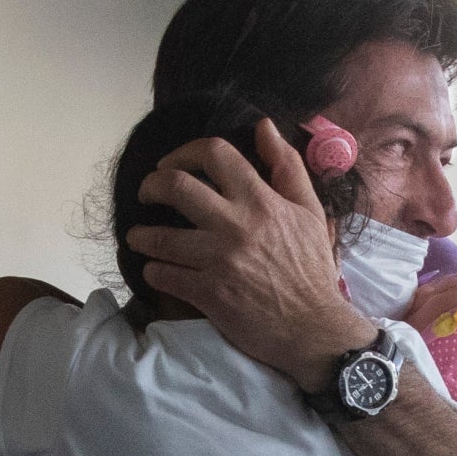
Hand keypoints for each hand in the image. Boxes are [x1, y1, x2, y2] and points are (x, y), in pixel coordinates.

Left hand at [124, 119, 376, 391]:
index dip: (183, 151)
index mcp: (261, 201)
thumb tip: (264, 126)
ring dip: (142, 235)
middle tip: (146, 195)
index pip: (213, 154)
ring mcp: (219, 261)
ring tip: (140, 238)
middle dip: (150, 186)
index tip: (171, 164)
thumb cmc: (312, 269)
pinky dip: (153, 270)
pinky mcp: (209, 294)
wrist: (315, 329)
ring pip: (159, 237)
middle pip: (175, 186)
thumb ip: (287, 167)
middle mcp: (236, 226)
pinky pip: (163, 274)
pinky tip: (156, 269)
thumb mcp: (310, 212)